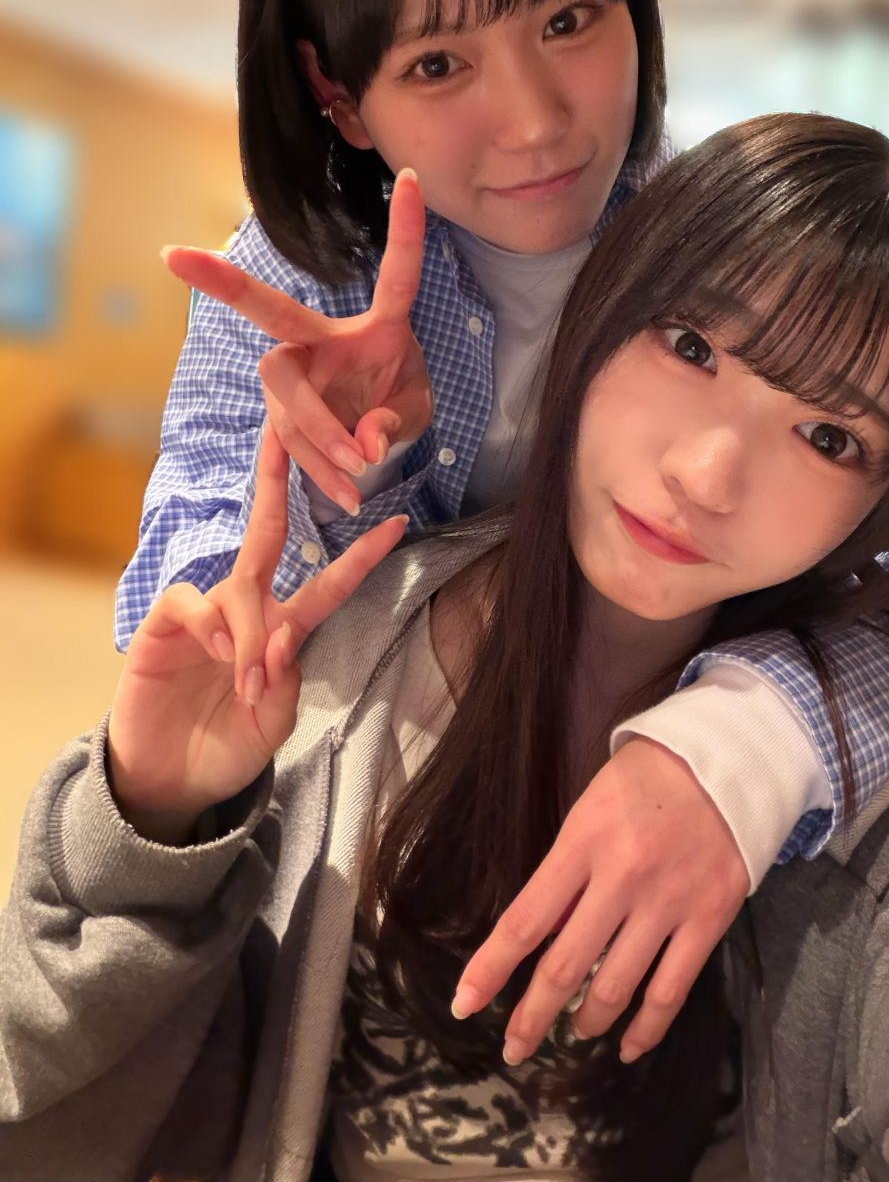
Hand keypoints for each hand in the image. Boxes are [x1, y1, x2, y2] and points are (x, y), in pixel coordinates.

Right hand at [108, 426, 406, 839]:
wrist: (170, 781)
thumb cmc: (229, 746)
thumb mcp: (275, 721)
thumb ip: (284, 681)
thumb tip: (277, 642)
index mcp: (283, 628)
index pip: (329, 582)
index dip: (361, 555)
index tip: (397, 521)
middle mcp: (246, 608)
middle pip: (265, 533)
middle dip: (275, 481)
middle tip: (285, 434)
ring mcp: (203, 614)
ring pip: (238, 584)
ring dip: (247, 628)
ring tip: (246, 679)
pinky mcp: (164, 626)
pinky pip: (191, 602)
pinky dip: (209, 623)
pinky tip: (215, 649)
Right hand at [162, 169, 432, 516]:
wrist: (373, 443)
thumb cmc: (397, 406)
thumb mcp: (415, 414)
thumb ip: (397, 422)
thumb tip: (366, 443)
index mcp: (376, 326)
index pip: (395, 274)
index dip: (405, 228)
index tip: (408, 177)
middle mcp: (321, 338)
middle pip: (276, 319)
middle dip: (222, 279)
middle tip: (176, 256)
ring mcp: (294, 374)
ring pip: (288, 399)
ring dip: (320, 438)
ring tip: (358, 480)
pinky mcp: (282, 410)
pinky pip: (291, 439)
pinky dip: (318, 468)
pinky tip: (343, 494)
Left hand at [451, 737, 750, 1064]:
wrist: (729, 760)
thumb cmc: (648, 776)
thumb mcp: (591, 807)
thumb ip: (568, 868)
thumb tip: (544, 931)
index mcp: (583, 844)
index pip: (525, 920)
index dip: (490, 969)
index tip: (464, 1004)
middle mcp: (621, 879)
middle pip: (565, 966)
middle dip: (532, 1016)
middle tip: (515, 1046)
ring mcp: (667, 903)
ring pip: (616, 987)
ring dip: (587, 1022)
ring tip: (575, 1032)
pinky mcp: (708, 919)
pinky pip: (671, 989)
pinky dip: (647, 1028)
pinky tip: (630, 1046)